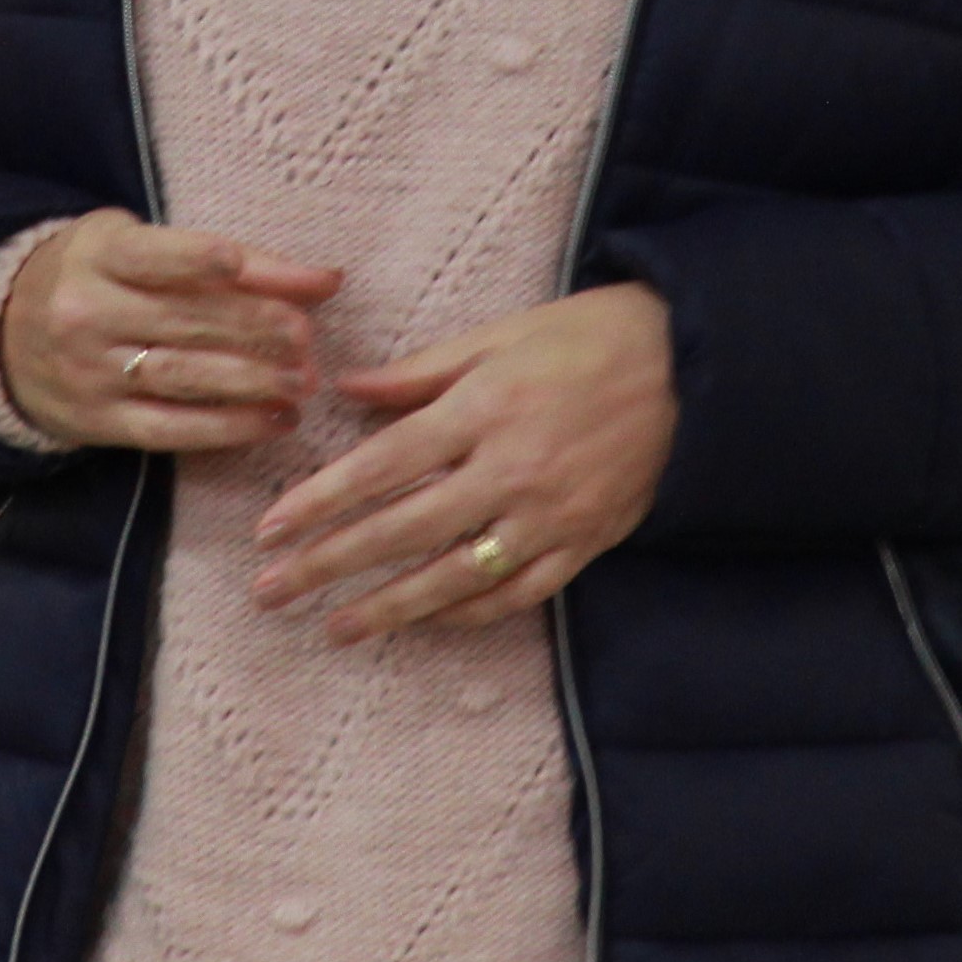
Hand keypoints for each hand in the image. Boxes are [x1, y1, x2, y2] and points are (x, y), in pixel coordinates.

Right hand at [0, 211, 341, 454]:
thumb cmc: (95, 274)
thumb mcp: (138, 246)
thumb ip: (223, 260)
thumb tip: (320, 280)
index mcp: (99, 255)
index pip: (155, 255)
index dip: (199, 261)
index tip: (243, 266)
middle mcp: (89, 312)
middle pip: (181, 320)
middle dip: (251, 329)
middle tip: (307, 338)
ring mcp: (90, 372)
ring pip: (180, 377)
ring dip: (250, 382)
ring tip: (304, 383)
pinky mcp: (99, 423)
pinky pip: (169, 429)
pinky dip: (226, 429)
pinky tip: (274, 422)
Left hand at [246, 283, 675, 643]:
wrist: (691, 367)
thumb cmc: (588, 337)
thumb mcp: (501, 334)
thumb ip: (422, 369)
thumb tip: (347, 389)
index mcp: (485, 408)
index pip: (383, 465)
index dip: (321, 501)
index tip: (271, 529)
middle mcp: (512, 469)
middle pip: (403, 529)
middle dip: (331, 564)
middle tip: (273, 592)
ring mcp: (549, 515)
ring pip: (454, 576)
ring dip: (388, 607)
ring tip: (334, 627)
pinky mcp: (583, 544)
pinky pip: (515, 593)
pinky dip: (466, 613)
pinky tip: (424, 624)